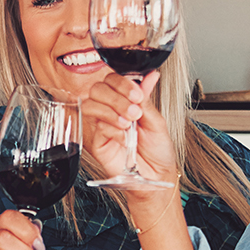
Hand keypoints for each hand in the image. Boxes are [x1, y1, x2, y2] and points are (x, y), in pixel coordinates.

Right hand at [78, 69, 179, 196]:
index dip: (122, 83)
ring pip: (91, 105)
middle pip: (98, 89)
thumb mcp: (156, 121)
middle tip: (134, 111)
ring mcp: (103, 125)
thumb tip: (150, 75)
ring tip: (129, 124)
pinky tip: (125, 138)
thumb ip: (147, 98)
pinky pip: (97, 127)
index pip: (113, 80)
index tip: (137, 95)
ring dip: (112, 111)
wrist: (156, 175)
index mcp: (125, 100)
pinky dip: (113, 130)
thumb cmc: (157, 150)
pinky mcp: (98, 142)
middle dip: (116, 97)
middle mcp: (111, 110)